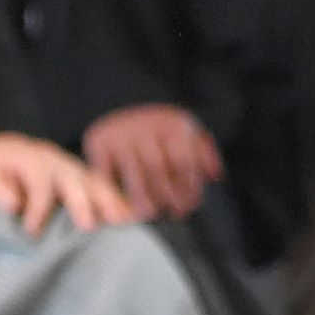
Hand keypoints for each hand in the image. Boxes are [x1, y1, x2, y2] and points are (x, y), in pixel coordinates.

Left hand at [0, 134, 129, 235]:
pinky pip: (106, 187)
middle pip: (74, 181)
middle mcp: (59, 162)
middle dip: (82, 203)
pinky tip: (132, 217)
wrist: (10, 148)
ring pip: (96, 183)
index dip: (37, 208)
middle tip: (88, 226)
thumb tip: (15, 204)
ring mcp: (76, 168)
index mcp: (34, 160)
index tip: (31, 232)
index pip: (40, 185)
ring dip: (110, 202)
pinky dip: (120, 201)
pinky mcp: (86, 177)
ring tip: (121, 222)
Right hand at [83, 102, 223, 220]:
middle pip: (158, 169)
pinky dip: (114, 192)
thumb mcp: (188, 130)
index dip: (188, 188)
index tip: (188, 206)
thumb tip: (214, 176)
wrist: (120, 99)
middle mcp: (146, 126)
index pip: (183, 161)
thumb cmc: (161, 127)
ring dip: (142, 199)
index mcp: (173, 124)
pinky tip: (123, 207)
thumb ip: (204, 153)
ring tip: (148, 214)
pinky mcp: (100, 142)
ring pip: (135, 174)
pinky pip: (107, 173)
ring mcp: (122, 134)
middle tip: (171, 212)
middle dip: (167, 196)